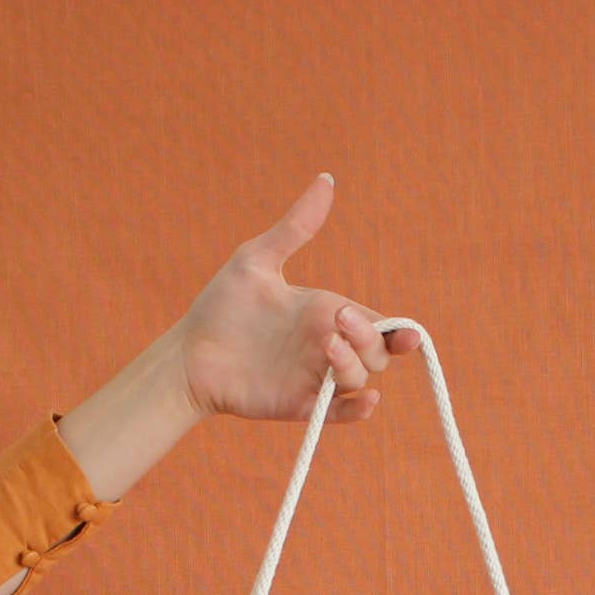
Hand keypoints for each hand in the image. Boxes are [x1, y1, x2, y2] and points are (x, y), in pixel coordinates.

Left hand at [172, 173, 422, 424]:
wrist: (190, 354)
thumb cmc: (222, 305)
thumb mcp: (259, 259)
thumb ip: (296, 226)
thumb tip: (327, 179)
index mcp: (325, 312)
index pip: (377, 324)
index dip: (396, 330)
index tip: (405, 331)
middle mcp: (327, 346)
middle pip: (376, 353)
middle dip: (370, 339)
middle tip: (338, 321)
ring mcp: (315, 378)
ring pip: (360, 378)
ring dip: (356, 366)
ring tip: (328, 348)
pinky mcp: (299, 405)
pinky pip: (339, 414)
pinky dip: (357, 411)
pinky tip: (366, 401)